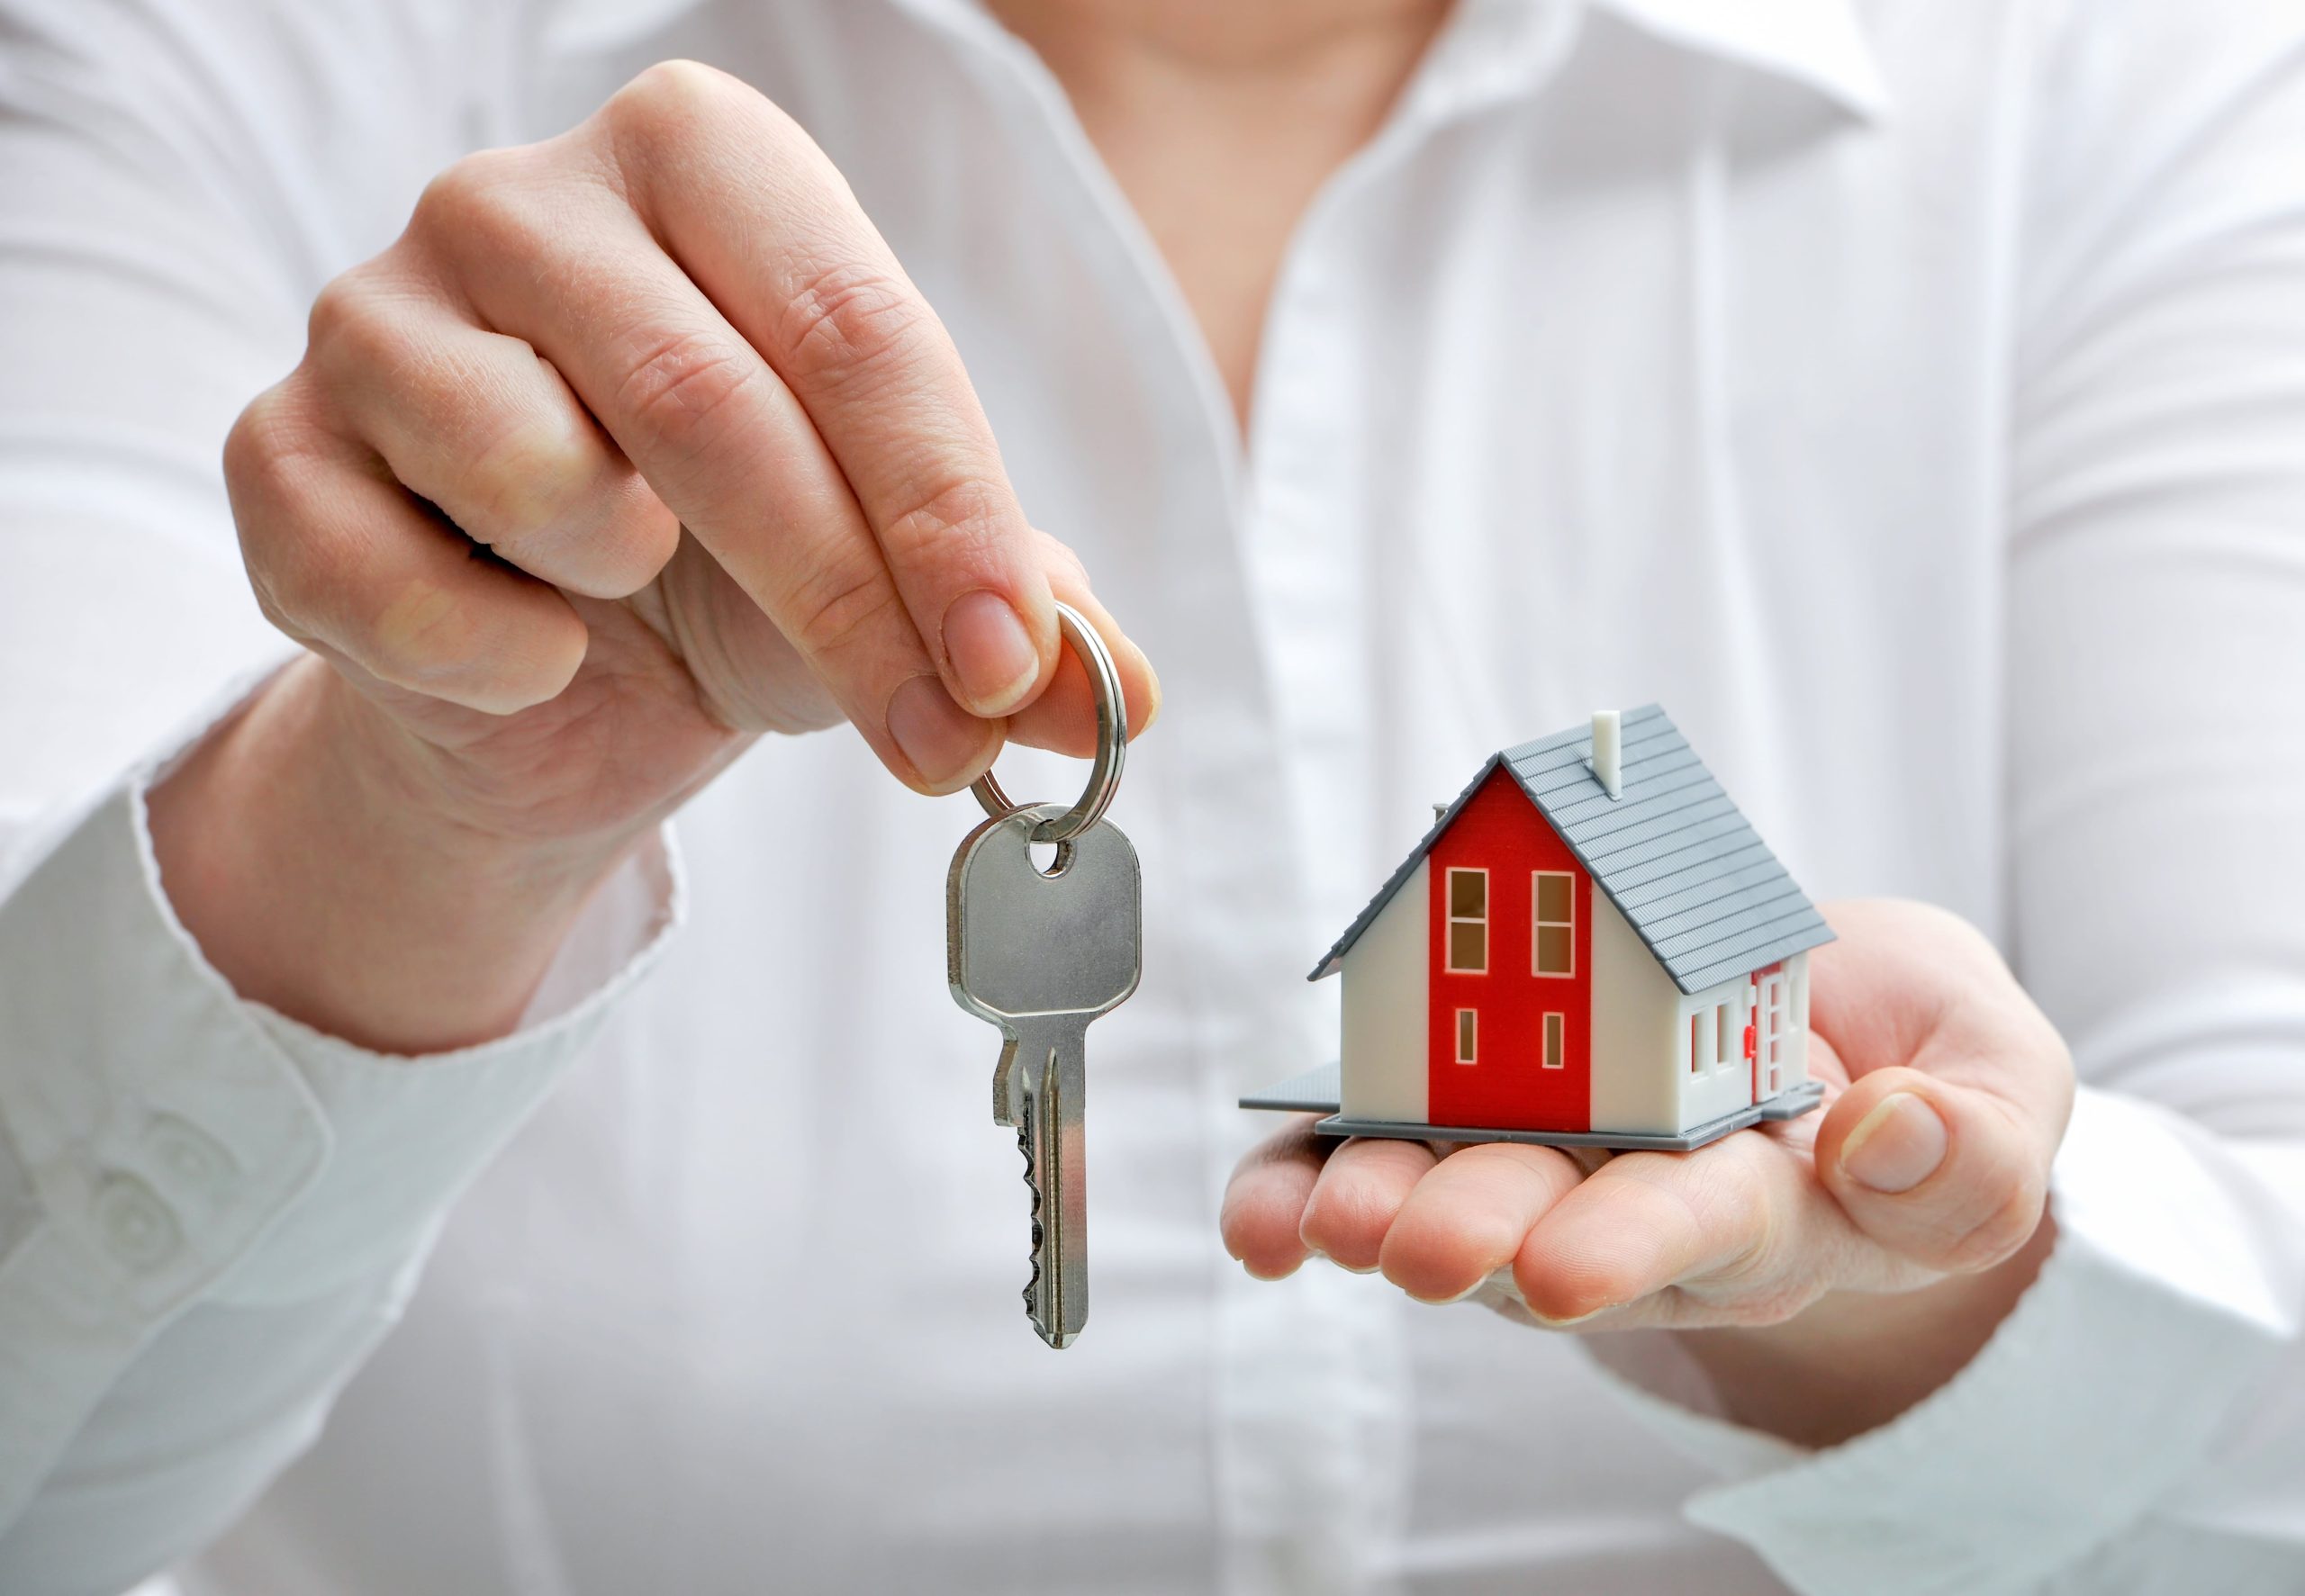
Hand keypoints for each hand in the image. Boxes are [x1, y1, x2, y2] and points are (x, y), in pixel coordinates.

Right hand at [151, 61, 1155, 1049]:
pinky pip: (377, 573)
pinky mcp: (274, 446)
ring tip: (634, 588)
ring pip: (530, 464)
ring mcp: (375, 310)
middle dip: (844, 602)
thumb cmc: (734, 574)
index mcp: (707, 167)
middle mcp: (526, 199)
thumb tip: (1115, 698)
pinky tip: (523, 648)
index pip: (856, 328)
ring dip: (622, 583)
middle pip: (711, 400)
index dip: (946, 514)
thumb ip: (1013, 613)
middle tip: (936, 742)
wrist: (549, 675)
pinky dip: (481, 654)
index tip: (1011, 667)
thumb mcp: (896, 576)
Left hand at [1220, 900, 2074, 1442]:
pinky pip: (1371, 1157)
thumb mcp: (1999, 1084)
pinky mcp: (1462, 1112)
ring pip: (1450, 1190)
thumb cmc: (1914, 1063)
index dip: (1637, 1244)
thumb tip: (1886, 1134)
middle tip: (1421, 1246)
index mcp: (1776, 1199)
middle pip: (1554, 1220)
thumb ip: (1975, 1141)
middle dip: (1482, 1232)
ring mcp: (1544, 1160)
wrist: (1833, 1028)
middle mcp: (1638, 1200)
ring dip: (1379, 1204)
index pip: (1705, 1226)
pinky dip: (1305, 1183)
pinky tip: (1264, 1214)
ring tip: (1331, 1218)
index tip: (1574, 1269)